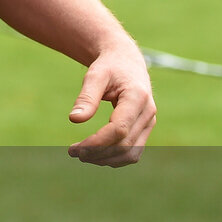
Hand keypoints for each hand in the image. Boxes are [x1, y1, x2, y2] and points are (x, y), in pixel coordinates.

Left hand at [67, 45, 155, 166]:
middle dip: (98, 153)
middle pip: (125, 145)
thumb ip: (86, 97)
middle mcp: (148, 112)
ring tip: (81, 155)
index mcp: (137, 97)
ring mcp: (149, 122)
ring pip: (131, 153)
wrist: (126, 62)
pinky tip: (94, 154)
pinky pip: (133, 152)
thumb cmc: (109, 67)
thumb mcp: (95, 75)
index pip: (119, 129)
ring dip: (105, 159)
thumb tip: (74, 119)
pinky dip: (114, 158)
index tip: (75, 148)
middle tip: (72, 152)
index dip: (97, 143)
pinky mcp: (145, 129)